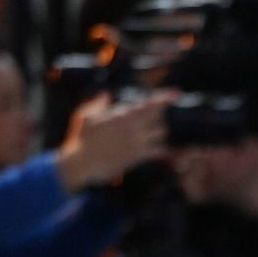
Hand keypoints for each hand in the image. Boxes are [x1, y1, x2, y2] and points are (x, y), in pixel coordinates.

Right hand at [55, 91, 172, 191]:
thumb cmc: (81, 138)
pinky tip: (161, 149)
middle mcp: (133, 127)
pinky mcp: (138, 157)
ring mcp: (137, 142)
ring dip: (160, 130)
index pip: (148, 104)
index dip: (164, 98)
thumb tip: (107, 94)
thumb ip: (98, 104)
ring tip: (153, 130)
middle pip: (158, 116)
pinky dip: (162, 149)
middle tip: (153, 114)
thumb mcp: (85, 116)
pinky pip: (159, 151)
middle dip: (159, 113)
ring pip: (161, 132)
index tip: (176, 93)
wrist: (84, 164)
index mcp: (122, 114)